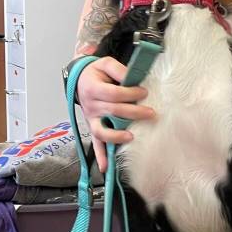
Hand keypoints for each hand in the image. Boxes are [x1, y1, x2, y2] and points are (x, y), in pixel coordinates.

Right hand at [77, 57, 155, 171]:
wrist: (79, 79)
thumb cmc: (96, 73)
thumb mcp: (105, 63)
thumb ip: (119, 69)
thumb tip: (132, 78)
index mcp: (93, 88)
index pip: (114, 94)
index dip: (130, 94)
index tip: (144, 93)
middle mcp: (90, 106)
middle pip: (113, 112)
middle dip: (134, 113)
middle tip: (151, 113)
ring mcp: (91, 119)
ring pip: (102, 131)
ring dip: (116, 136)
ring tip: (131, 136)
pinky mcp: (92, 127)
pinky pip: (95, 143)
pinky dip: (100, 156)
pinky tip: (106, 168)